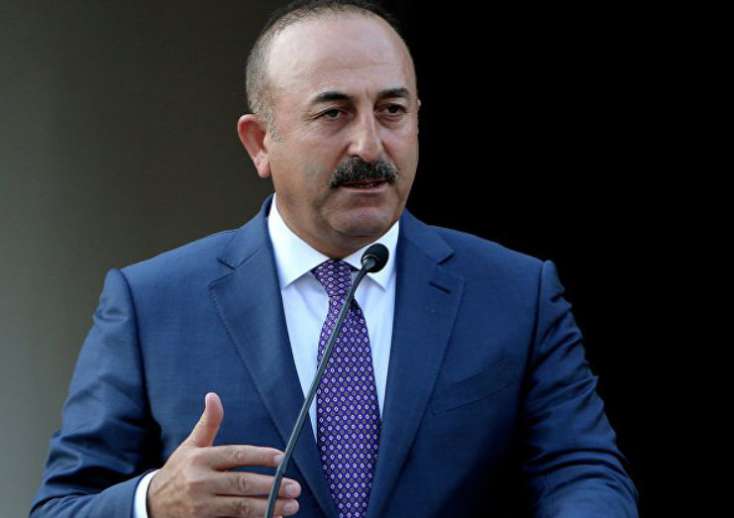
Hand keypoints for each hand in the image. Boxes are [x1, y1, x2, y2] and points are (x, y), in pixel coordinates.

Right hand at [147, 392, 300, 517]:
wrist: (150, 505)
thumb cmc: (178, 471)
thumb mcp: (190, 446)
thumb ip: (207, 423)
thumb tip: (213, 396)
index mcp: (200, 459)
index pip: (235, 455)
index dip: (260, 456)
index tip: (282, 458)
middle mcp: (200, 482)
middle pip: (241, 483)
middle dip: (271, 486)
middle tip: (295, 487)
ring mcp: (201, 506)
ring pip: (240, 506)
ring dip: (268, 507)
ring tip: (291, 505)